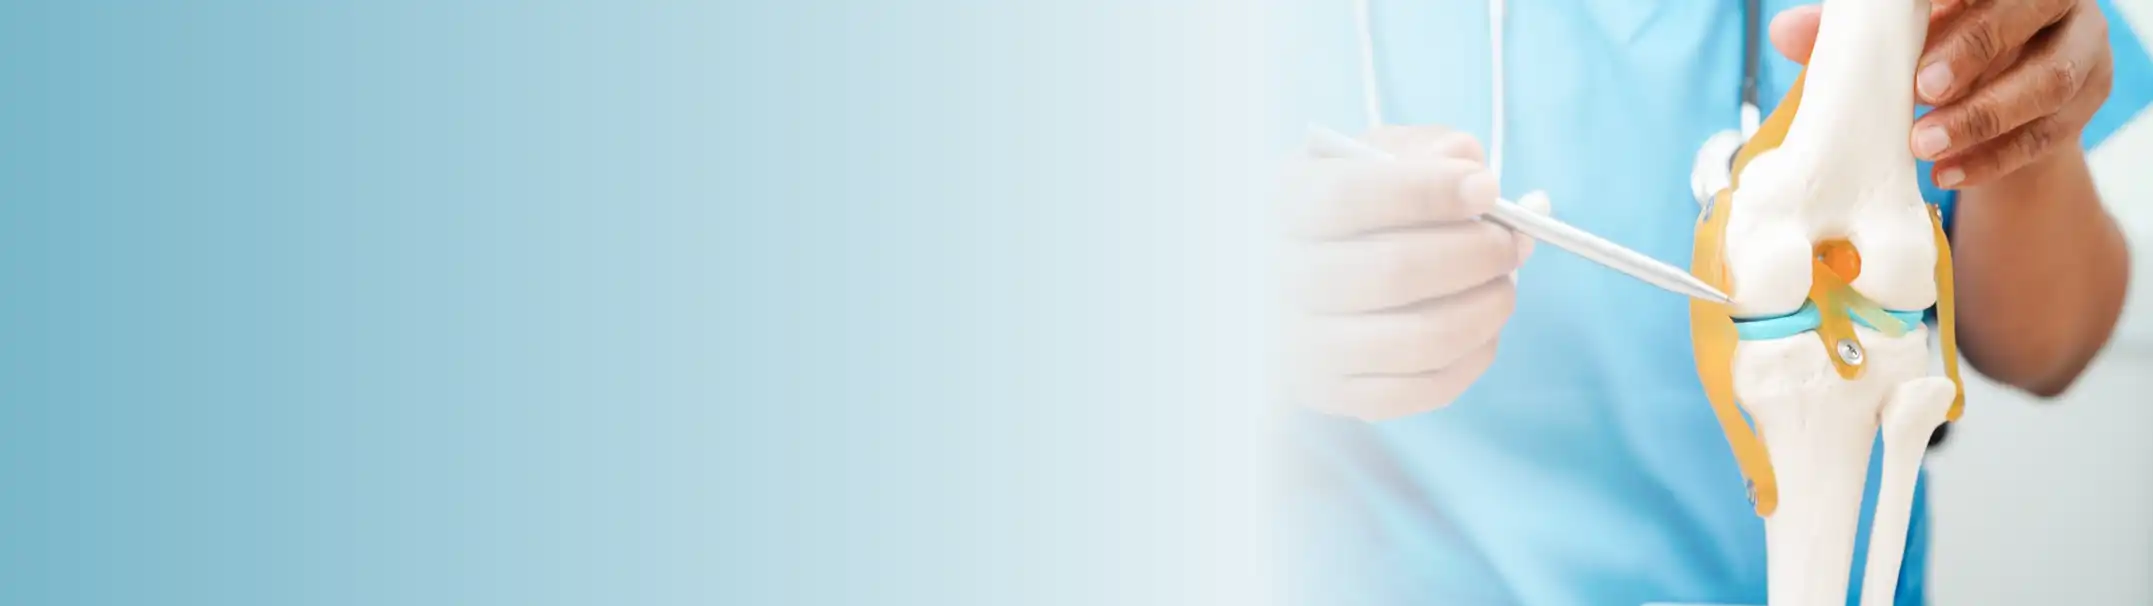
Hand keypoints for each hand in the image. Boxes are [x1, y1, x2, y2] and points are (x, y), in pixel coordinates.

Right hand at [1280, 126, 1545, 420]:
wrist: (1300, 277)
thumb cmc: (1350, 208)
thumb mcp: (1369, 158)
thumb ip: (1419, 148)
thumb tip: (1466, 164)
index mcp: (1282, 204)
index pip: (1349, 198)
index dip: (1428, 192)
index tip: (1487, 187)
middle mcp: (1277, 277)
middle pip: (1393, 271)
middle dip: (1476, 253)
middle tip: (1512, 240)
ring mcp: (1299, 345)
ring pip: (1419, 338)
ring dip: (1485, 308)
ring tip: (1503, 283)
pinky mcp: (1330, 393)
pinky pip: (1422, 389)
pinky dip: (1473, 356)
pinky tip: (1482, 326)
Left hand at [1770, 0, 2113, 188]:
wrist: (2000, 104)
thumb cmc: (1944, 51)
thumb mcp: (1905, 37)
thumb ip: (1853, 31)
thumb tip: (1785, 32)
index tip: (1919, 10)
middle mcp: (2056, 5)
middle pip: (2030, 13)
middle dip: (1974, 51)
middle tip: (1919, 89)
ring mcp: (2081, 54)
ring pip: (2048, 82)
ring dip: (1982, 116)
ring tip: (1923, 142)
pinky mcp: (2084, 108)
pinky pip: (2047, 137)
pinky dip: (1992, 158)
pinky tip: (1945, 173)